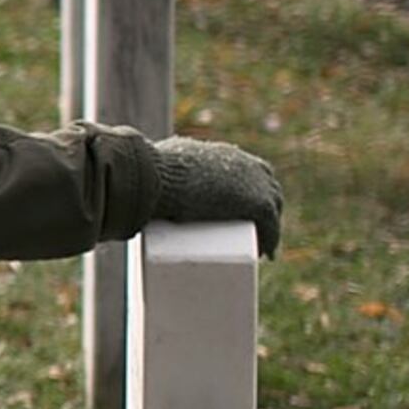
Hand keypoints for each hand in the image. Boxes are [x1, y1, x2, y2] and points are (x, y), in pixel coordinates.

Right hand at [147, 136, 283, 257]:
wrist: (158, 178)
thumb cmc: (150, 173)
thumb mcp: (157, 166)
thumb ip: (156, 172)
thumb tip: (136, 185)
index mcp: (223, 153)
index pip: (248, 170)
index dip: (248, 189)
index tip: (239, 209)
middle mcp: (245, 163)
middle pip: (265, 187)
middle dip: (261, 209)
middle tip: (248, 232)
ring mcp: (255, 183)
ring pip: (271, 208)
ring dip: (267, 228)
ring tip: (255, 250)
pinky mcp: (258, 203)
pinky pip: (271, 226)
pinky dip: (270, 240)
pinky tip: (267, 254)